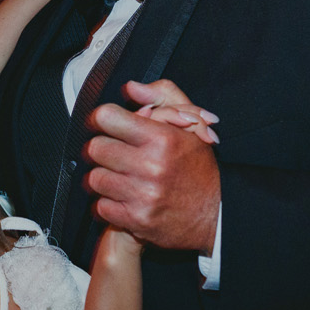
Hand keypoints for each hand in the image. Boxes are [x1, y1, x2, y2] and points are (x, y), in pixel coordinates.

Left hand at [82, 78, 220, 254]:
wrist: (214, 215)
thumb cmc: (197, 168)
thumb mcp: (190, 125)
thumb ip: (162, 97)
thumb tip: (131, 88)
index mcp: (162, 138)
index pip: (107, 118)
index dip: (103, 119)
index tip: (106, 124)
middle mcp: (151, 167)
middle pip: (96, 148)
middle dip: (102, 148)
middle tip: (113, 151)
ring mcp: (143, 196)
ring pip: (95, 178)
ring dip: (103, 176)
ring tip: (118, 175)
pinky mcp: (136, 220)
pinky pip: (100, 206)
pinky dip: (107, 202)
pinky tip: (122, 196)